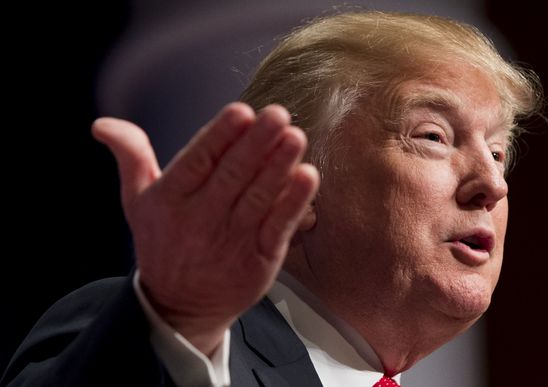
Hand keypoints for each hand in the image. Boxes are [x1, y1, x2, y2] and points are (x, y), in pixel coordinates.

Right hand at [92, 103, 318, 354]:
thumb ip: (130, 157)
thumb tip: (102, 124)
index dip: (220, 136)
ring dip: (279, 167)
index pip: (197, 161)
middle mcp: (201, 219)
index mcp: (171, 199)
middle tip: (277, 115)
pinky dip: (293, 202)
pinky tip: (307, 177)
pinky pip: (278, 227)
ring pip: (258, 198)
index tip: (241, 112)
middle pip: (232, 175)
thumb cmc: (163, 242)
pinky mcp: (259, 260)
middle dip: (257, 143)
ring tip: (295, 138)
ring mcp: (232, 241)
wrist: (180, 306)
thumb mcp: (137, 201)